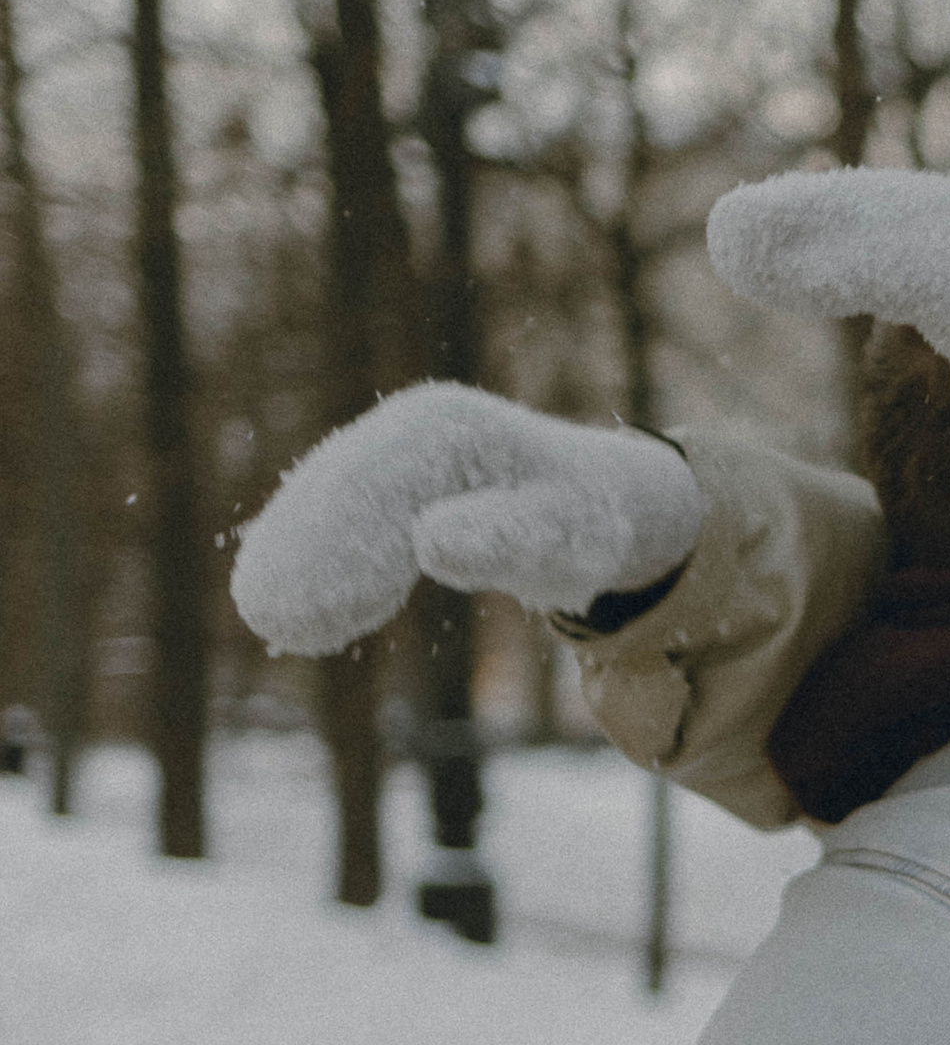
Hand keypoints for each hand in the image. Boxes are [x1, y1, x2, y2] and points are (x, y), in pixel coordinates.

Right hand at [231, 383, 702, 655]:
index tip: (305, 604)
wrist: (589, 495)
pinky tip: (303, 610)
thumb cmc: (578, 522)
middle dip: (300, 550)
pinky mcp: (385, 475)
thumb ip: (502, 539)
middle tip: (265, 614)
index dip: (332, 545)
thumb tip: (430, 542)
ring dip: (298, 556)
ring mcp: (392, 445)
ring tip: (270, 618)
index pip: (372, 486)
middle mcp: (410, 426)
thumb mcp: (559, 537)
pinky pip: (338, 513)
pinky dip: (316, 557)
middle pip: (338, 486)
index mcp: (447, 429)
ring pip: (330, 499)